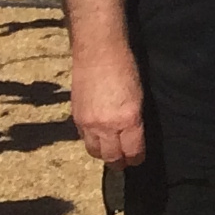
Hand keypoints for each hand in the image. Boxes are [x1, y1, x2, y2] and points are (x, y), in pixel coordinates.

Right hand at [72, 42, 147, 166]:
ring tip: (110, 154)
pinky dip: (92, 142)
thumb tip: (133, 135)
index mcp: (128, 120)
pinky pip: (84, 139)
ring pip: (95, 151)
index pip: (132, 151)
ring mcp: (89, 123)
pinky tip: (97, 138)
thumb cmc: (126, 68)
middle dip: (119, 162)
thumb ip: (135, 119)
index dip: (136, 159)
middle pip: (112, 157)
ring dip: (103, 155)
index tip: (138, 159)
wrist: (98, 52)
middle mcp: (107, 126)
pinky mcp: (76, 117)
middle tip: (124, 163)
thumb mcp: (139, 96)